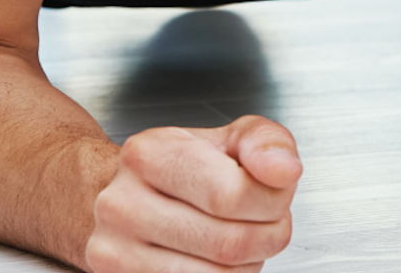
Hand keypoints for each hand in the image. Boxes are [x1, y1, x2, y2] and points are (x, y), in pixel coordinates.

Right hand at [85, 115, 302, 271]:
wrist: (129, 196)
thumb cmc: (186, 167)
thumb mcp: (232, 138)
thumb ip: (267, 143)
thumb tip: (284, 170)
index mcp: (150, 155)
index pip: (231, 195)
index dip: (272, 201)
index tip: (277, 193)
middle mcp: (123, 204)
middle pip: (229, 243)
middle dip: (268, 236)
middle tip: (269, 221)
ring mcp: (116, 250)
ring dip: (248, 263)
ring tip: (241, 235)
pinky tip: (217, 258)